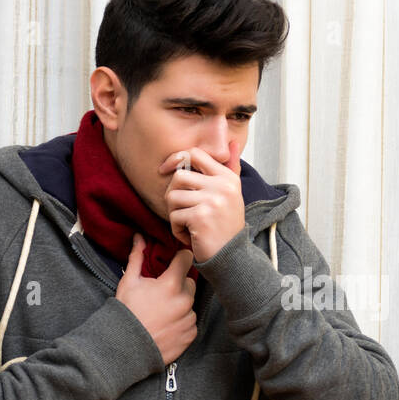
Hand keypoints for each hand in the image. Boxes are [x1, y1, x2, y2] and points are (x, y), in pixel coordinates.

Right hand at [115, 233, 197, 364]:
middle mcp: (185, 300)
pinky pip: (191, 321)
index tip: (175, 261)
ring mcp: (189, 318)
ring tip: (162, 312)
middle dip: (178, 284)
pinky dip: (182, 322)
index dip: (180, 258)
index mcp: (172, 284)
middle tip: (161, 293)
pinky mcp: (191, 334)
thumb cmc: (127, 312)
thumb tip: (140, 237)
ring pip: (190, 303)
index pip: (187, 259)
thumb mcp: (129, 282)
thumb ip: (137, 257)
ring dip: (180, 304)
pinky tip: (167, 325)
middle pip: (189, 282)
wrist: (127, 347)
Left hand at [161, 140, 245, 263]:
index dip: (177, 159)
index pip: (195, 154)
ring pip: (172, 196)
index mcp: (228, 177)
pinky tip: (191, 236)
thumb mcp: (231, 194)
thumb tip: (232, 141)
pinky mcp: (200, 216)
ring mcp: (212, 200)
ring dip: (175, 214)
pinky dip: (177, 230)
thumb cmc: (226, 226)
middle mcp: (222, 186)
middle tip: (184, 211)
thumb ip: (230, 167)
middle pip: (179, 176)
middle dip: (174, 195)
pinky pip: (174, 216)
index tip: (166, 170)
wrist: (232, 257)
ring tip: (189, 225)